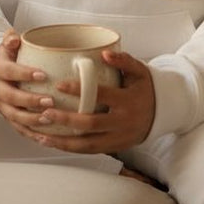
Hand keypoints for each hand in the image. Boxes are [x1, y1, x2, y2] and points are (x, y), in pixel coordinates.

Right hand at [0, 30, 58, 139]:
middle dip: (30, 101)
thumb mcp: (8, 43)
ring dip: (32, 120)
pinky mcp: (7, 117)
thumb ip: (10, 38)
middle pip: (11, 98)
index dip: (25, 74)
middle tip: (50, 101)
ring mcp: (1, 106)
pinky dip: (31, 134)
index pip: (9, 72)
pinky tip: (46, 137)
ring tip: (49, 119)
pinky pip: (18, 129)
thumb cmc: (11, 55)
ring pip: (14, 116)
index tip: (43, 75)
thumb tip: (14, 38)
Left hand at [29, 50, 155, 154]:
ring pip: (87, 144)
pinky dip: (70, 148)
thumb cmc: (145, 88)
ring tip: (41, 134)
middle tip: (44, 112)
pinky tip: (53, 143)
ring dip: (63, 141)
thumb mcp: (139, 71)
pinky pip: (89, 150)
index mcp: (127, 100)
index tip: (58, 85)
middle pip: (90, 124)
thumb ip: (123, 60)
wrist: (162, 114)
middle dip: (65, 120)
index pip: (101, 95)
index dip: (80, 91)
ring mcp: (118, 138)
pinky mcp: (114, 148)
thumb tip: (103, 53)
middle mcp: (122, 122)